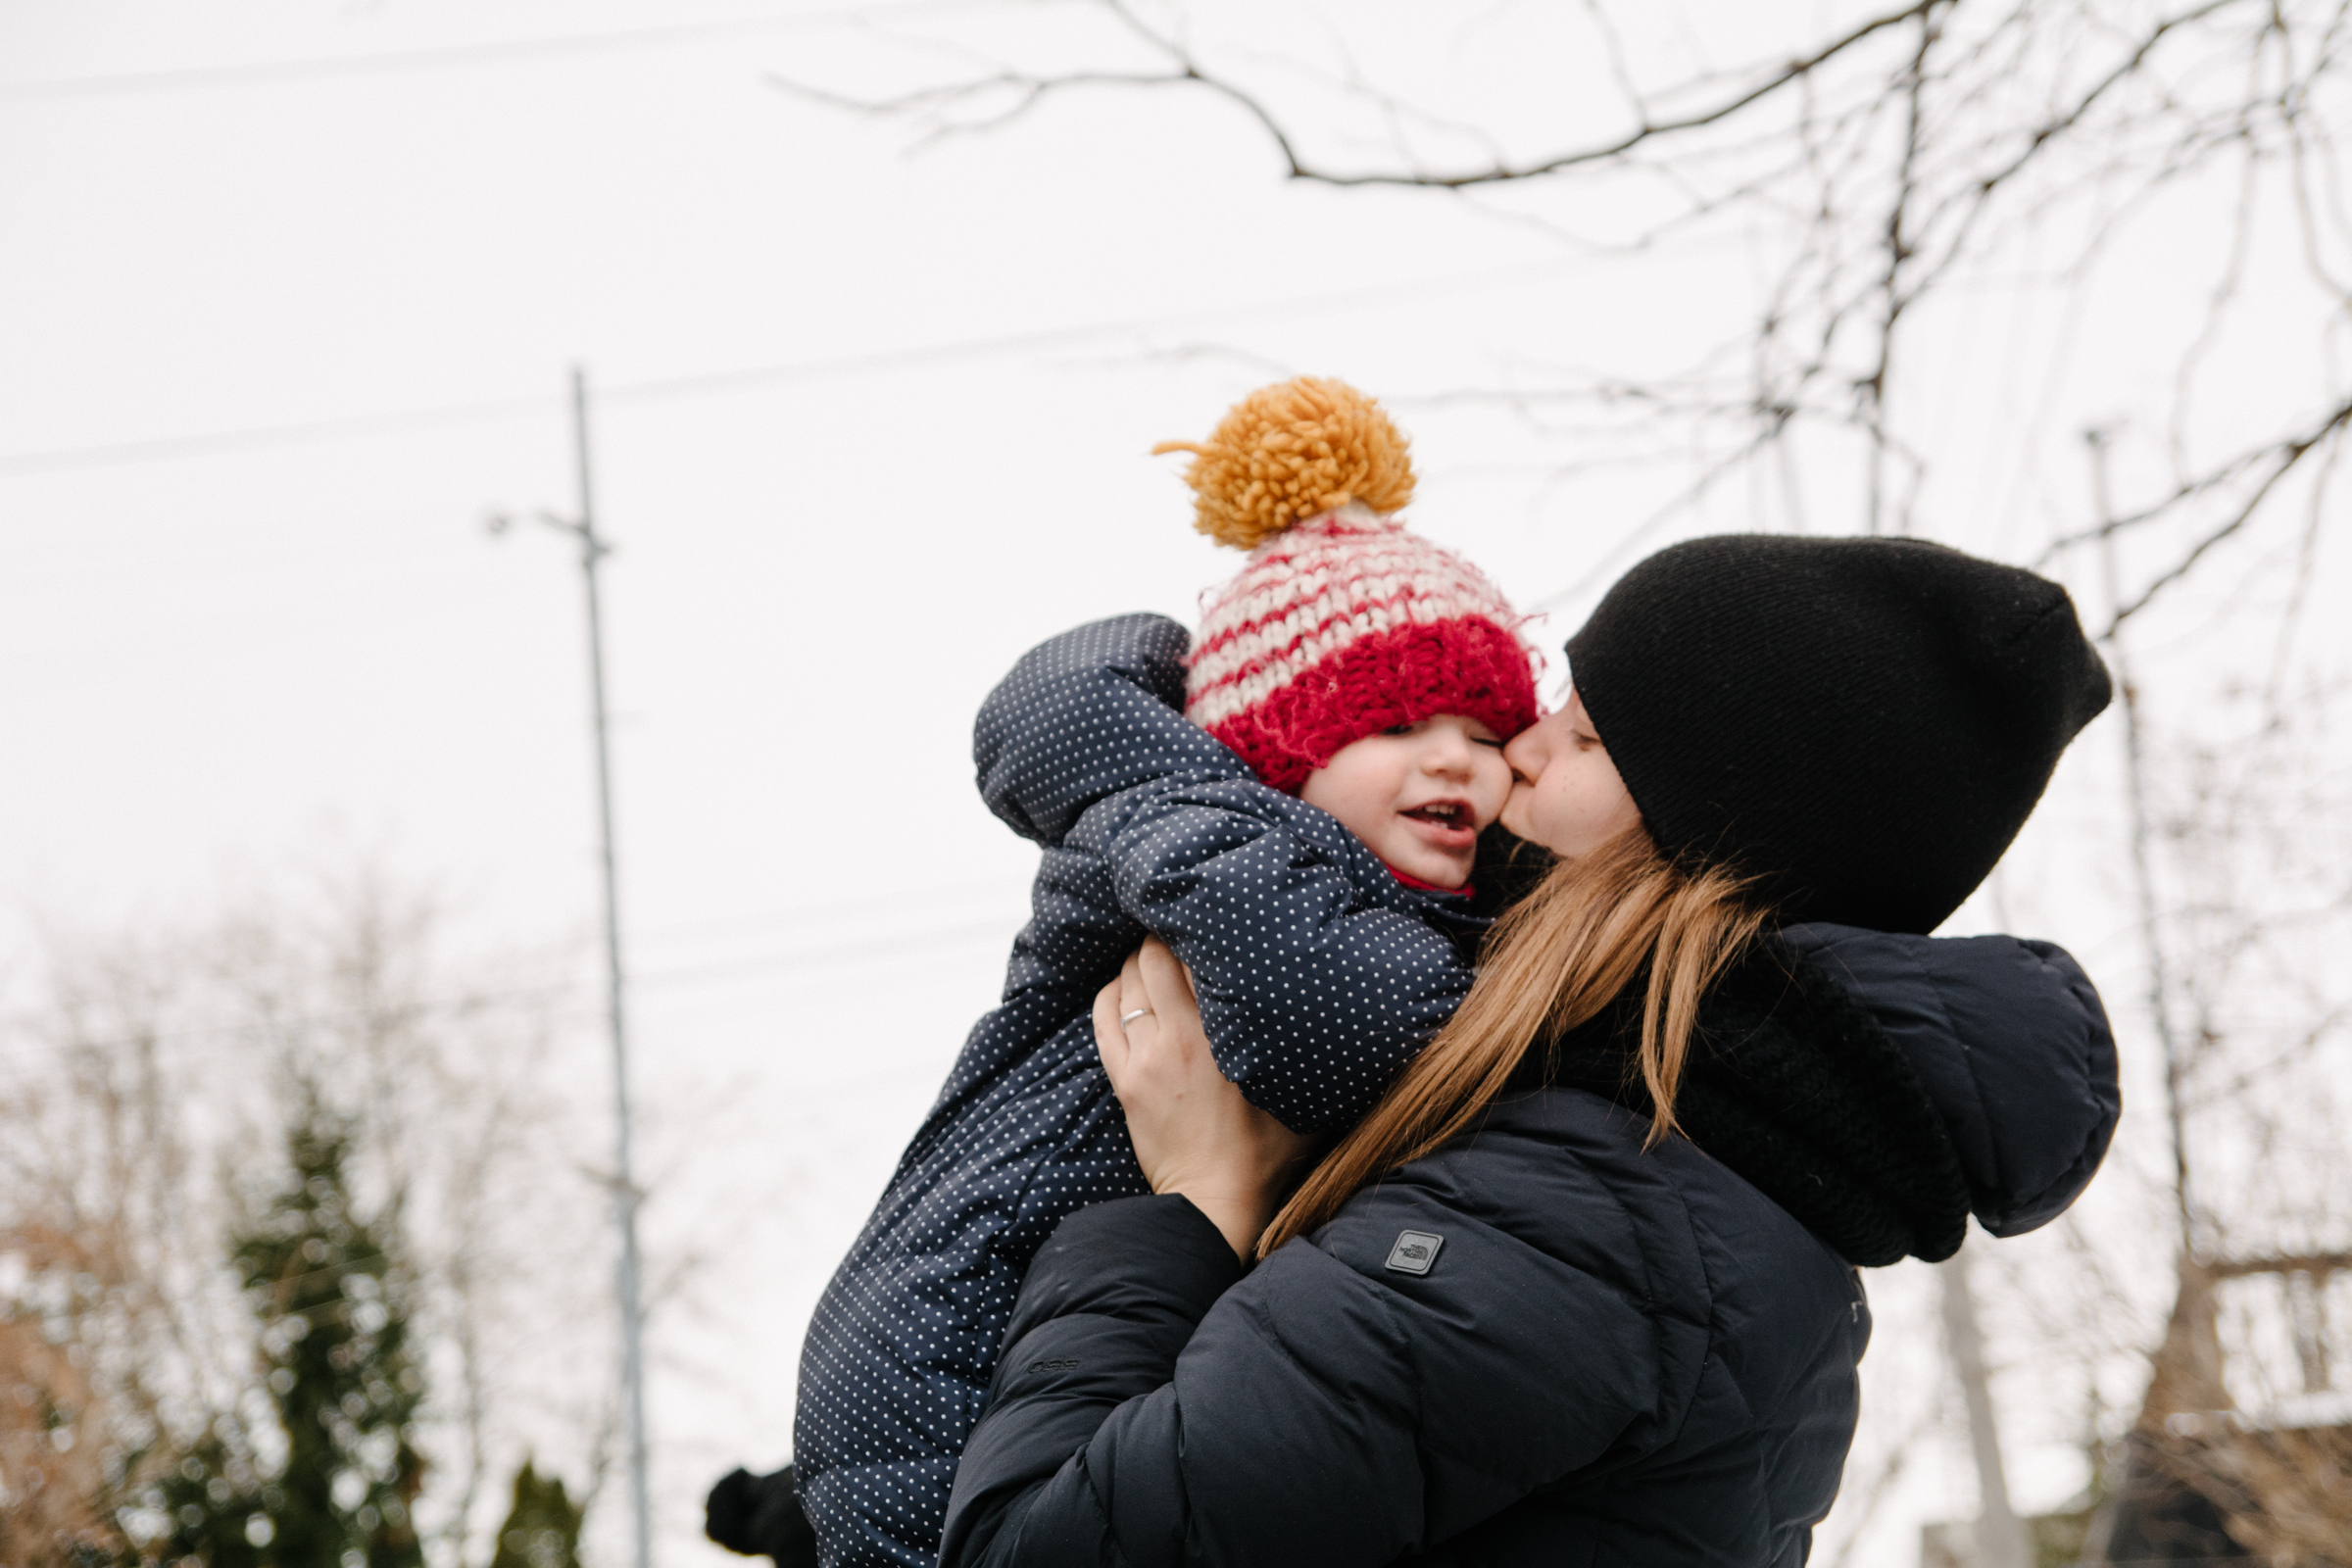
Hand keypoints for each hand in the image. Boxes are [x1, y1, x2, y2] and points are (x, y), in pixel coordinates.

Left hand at [1095, 938, 1318, 1258]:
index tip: (1205, 920)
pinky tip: (1124, 989)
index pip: (1195, 957)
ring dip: (1135, 964)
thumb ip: (1309, 1055)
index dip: (1196, 931)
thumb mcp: (1300, 1099)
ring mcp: (1144, 1058)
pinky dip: (1111, 995)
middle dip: (1159, 937)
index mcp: (1220, 1034)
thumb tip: (1344, 1017)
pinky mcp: (1123, 1080)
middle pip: (1151, 957)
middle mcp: (1178, 1038)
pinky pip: (1104, 1018)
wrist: (1215, 1200)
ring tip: (1152, 957)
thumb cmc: (1264, 1153)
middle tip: (1174, 931)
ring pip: (1126, 984)